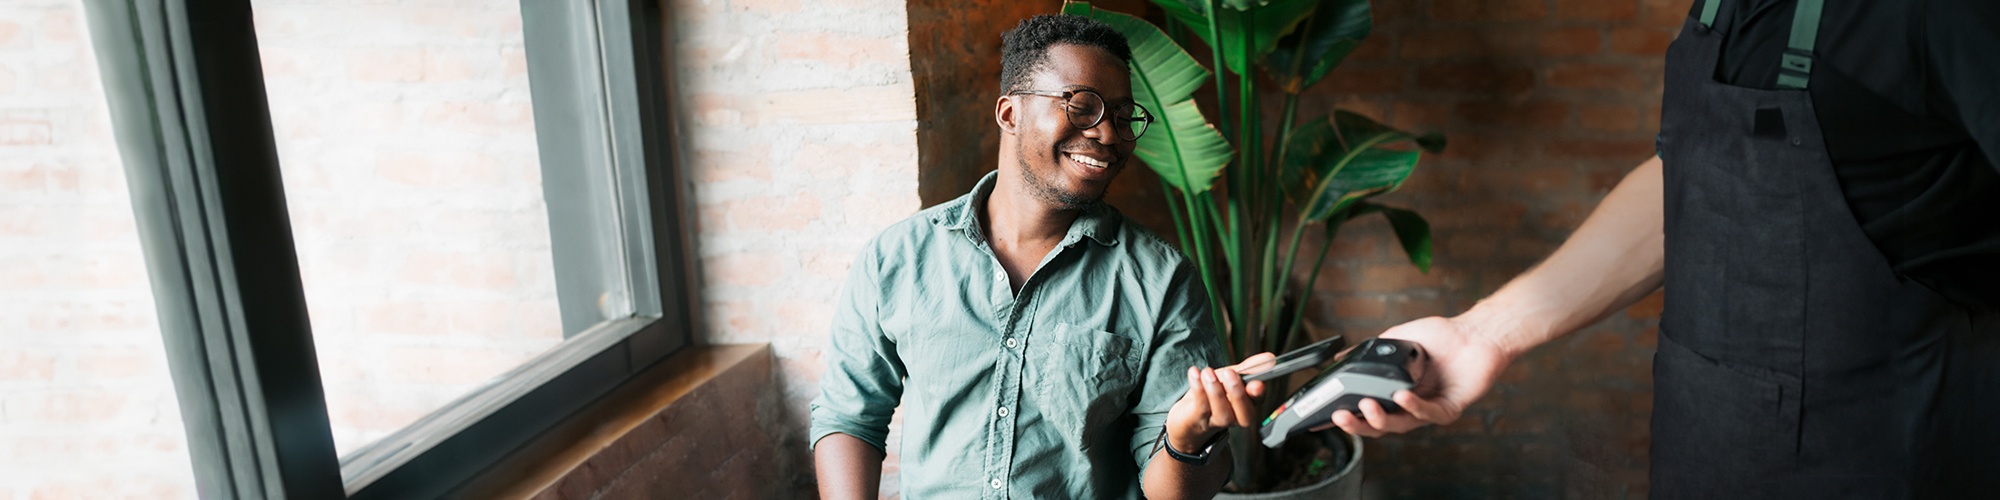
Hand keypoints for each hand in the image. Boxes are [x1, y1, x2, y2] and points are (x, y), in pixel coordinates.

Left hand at [1164, 352, 1276, 450]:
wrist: (1187, 416)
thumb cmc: (1212, 395)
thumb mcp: (1230, 378)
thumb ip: (1249, 369)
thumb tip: (1269, 357)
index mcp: (1246, 405)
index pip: (1257, 401)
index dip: (1258, 393)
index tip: (1257, 383)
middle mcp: (1234, 417)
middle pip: (1243, 413)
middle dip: (1238, 393)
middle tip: (1230, 373)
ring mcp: (1216, 421)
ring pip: (1222, 412)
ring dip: (1215, 390)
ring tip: (1208, 372)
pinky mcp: (1197, 420)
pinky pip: (1200, 406)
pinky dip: (1198, 388)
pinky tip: (1195, 373)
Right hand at [1322, 316, 1512, 436]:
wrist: (1475, 333)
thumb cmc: (1443, 336)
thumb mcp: (1396, 340)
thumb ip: (1369, 351)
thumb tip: (1340, 357)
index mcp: (1396, 392)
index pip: (1368, 410)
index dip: (1348, 416)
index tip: (1325, 418)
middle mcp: (1411, 405)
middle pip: (1379, 425)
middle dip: (1358, 424)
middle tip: (1340, 417)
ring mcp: (1429, 409)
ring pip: (1400, 425)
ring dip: (1381, 418)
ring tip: (1367, 405)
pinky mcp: (1448, 410)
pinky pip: (1427, 414)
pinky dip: (1412, 406)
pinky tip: (1401, 396)